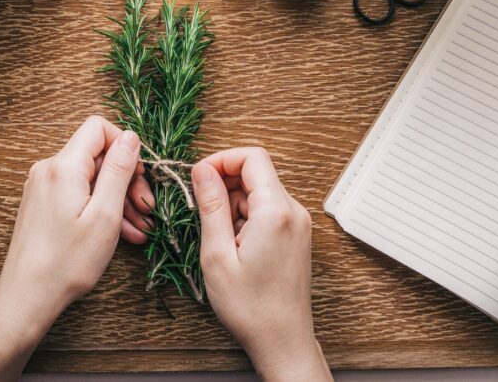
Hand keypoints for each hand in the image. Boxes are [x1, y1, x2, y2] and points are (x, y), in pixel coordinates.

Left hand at [0, 116, 153, 380]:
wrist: (27, 297)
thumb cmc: (67, 262)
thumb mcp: (104, 214)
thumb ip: (118, 170)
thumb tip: (130, 136)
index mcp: (64, 167)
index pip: (98, 128)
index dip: (125, 146)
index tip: (140, 176)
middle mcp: (49, 170)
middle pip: (97, 156)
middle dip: (126, 179)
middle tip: (146, 209)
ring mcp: (43, 187)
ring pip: (90, 179)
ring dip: (117, 199)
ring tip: (139, 228)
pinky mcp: (42, 205)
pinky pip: (78, 195)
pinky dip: (100, 209)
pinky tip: (121, 234)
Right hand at [192, 148, 329, 381]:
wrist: (282, 339)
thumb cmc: (250, 306)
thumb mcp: (217, 254)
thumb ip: (211, 206)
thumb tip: (202, 170)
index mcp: (276, 211)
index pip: (252, 157)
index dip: (221, 159)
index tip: (199, 177)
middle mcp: (294, 211)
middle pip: (256, 172)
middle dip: (225, 184)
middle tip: (202, 212)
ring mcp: (298, 223)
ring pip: (260, 191)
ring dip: (234, 204)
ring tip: (220, 238)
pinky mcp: (296, 234)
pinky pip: (268, 209)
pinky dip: (246, 217)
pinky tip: (234, 245)